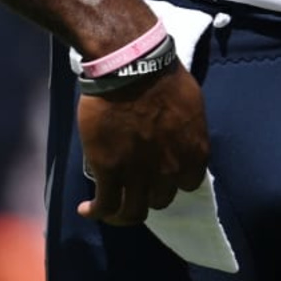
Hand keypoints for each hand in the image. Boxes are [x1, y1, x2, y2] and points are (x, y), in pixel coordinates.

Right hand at [76, 62, 209, 225]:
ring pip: (132, 212)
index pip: (189, 183)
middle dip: (150, 192)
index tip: (165, 174)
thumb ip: (188, 131)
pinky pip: (105, 205)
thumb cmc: (162, 76)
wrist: (131, 67)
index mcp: (193, 152)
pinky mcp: (109, 171)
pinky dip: (96, 212)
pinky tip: (87, 209)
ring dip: (123, 213)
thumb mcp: (190, 104)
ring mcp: (139, 174)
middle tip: (137, 182)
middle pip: (161, 199)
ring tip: (112, 208)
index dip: (176, 179)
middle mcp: (170, 170)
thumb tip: (182, 139)